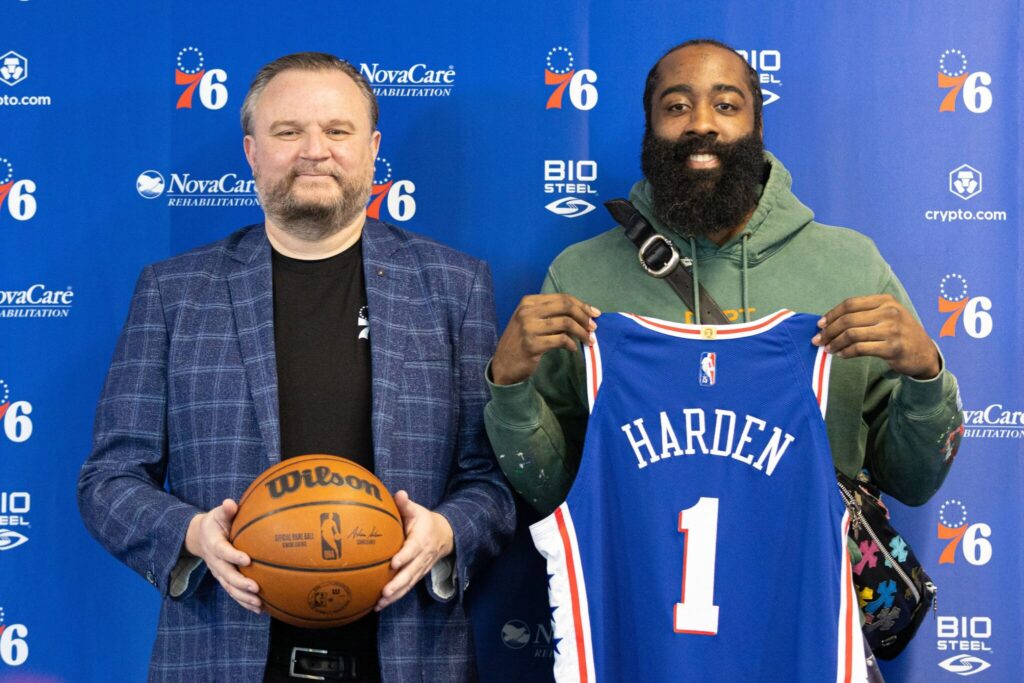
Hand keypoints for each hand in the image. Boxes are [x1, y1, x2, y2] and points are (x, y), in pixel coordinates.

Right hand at [184, 499, 261, 613]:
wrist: (199, 537)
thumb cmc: (216, 522)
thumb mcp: (218, 513)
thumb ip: (226, 510)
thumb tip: (230, 503)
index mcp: (214, 543)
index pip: (222, 550)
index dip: (233, 556)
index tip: (247, 560)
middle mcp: (215, 561)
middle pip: (226, 575)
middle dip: (240, 583)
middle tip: (256, 587)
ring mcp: (218, 572)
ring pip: (229, 588)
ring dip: (243, 597)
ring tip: (258, 604)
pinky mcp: (223, 579)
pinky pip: (233, 593)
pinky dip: (244, 602)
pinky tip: (259, 609)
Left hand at [375, 491, 453, 610]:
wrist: (444, 535)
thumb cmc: (425, 521)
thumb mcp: (417, 510)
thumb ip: (405, 504)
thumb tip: (398, 493)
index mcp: (421, 540)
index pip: (412, 550)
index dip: (404, 557)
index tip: (393, 563)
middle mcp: (422, 557)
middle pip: (410, 573)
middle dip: (398, 584)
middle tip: (384, 592)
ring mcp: (420, 568)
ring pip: (408, 584)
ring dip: (395, 595)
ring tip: (379, 604)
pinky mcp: (418, 575)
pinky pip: (407, 588)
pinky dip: (395, 598)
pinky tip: (379, 606)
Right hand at [491, 293, 600, 384]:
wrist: (503, 364)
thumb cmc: (521, 341)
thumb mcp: (530, 321)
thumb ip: (550, 314)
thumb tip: (582, 312)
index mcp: (528, 302)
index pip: (562, 298)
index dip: (581, 305)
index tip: (594, 313)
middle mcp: (527, 311)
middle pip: (565, 306)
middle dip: (584, 316)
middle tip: (593, 327)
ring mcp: (528, 328)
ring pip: (566, 323)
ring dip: (581, 332)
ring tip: (589, 340)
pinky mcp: (532, 344)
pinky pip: (561, 340)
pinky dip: (571, 344)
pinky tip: (573, 349)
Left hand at [813, 295, 939, 378]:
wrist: (924, 353)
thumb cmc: (899, 333)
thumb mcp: (887, 315)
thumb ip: (863, 314)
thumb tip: (829, 322)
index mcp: (886, 301)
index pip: (850, 304)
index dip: (832, 314)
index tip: (820, 324)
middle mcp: (890, 312)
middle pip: (848, 319)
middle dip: (829, 331)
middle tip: (818, 340)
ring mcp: (892, 330)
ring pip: (852, 334)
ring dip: (835, 343)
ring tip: (828, 349)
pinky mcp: (892, 348)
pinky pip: (860, 348)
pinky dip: (846, 352)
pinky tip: (841, 354)